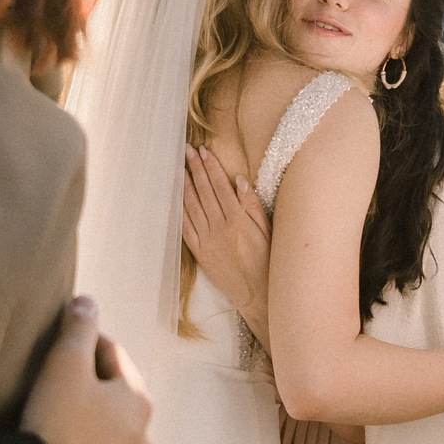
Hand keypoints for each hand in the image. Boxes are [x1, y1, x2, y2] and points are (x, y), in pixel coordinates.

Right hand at [21, 297, 152, 443]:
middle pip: (112, 397)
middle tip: (50, 379)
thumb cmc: (58, 427)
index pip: (113, 356)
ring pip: (105, 436)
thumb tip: (87, 300)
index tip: (59, 340)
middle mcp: (141, 439)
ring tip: (51, 419)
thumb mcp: (65, 366)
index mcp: (138, 402)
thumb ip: (78, 329)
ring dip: (85, 424)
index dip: (85, 341)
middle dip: (86, 384)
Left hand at [180, 147, 269, 322]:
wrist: (257, 292)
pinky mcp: (200, 252)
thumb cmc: (267, 260)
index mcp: (237, 220)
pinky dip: (180, 210)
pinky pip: (186, 227)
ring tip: (179, 168)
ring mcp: (207, 240)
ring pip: (192, 207)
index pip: (220, 186)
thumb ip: (252, 205)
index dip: (211, 167)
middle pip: (204, 191)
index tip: (204, 151)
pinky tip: (176, 198)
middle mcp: (219, 228)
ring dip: (185, 185)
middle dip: (195, 169)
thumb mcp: (267, 230)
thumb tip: (240, 180)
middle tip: (187, 151)